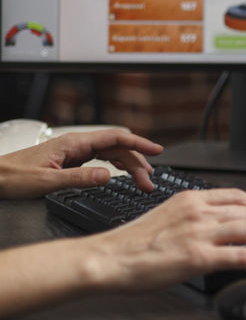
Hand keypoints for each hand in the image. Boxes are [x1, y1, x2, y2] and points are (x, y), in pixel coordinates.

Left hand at [0, 129, 163, 198]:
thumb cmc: (13, 177)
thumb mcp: (46, 182)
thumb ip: (79, 178)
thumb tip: (108, 176)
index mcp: (74, 144)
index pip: (115, 138)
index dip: (139, 143)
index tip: (157, 151)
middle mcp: (77, 145)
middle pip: (117, 148)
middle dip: (137, 163)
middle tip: (148, 182)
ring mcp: (74, 152)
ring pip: (111, 154)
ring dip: (128, 166)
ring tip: (141, 181)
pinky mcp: (71, 161)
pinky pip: (101, 159)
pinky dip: (116, 166)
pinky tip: (121, 174)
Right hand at [82, 188, 245, 291]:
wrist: (107, 258)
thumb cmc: (130, 244)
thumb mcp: (166, 217)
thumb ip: (191, 218)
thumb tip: (213, 228)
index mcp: (190, 199)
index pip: (236, 196)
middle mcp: (198, 212)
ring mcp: (200, 233)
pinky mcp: (199, 257)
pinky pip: (242, 255)